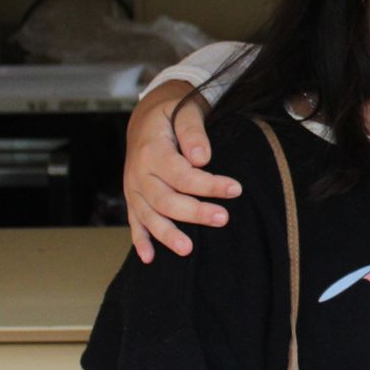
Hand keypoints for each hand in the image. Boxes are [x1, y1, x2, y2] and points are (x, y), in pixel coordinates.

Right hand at [124, 81, 240, 261]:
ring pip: (149, 215)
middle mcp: (138, 173)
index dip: (208, 184)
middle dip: (195, 212)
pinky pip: (134, 222)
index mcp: (152, 150)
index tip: (235, 189)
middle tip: (223, 219)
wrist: (146, 117)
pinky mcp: (133, 198)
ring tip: (189, 250)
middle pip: (166, 199)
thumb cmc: (171, 114)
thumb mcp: (183, 111)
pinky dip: (140, 240)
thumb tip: (202, 158)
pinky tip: (149, 258)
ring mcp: (133, 188)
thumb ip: (193, 131)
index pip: (182, 174)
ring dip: (167, 234)